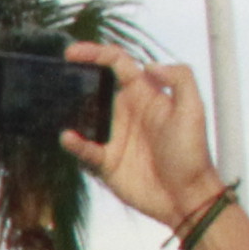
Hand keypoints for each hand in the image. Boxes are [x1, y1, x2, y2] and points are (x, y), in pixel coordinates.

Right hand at [59, 48, 218, 230]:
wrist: (187, 196)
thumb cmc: (192, 154)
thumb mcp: (193, 110)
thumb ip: (179, 79)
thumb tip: (148, 64)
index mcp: (146, 95)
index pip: (118, 65)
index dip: (96, 54)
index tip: (72, 53)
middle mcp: (126, 112)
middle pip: (95, 87)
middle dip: (75, 78)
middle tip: (56, 74)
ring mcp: (114, 136)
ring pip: (84, 116)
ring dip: (69, 109)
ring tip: (54, 104)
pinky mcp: (106, 161)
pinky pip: (84, 148)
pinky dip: (74, 143)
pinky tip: (68, 137)